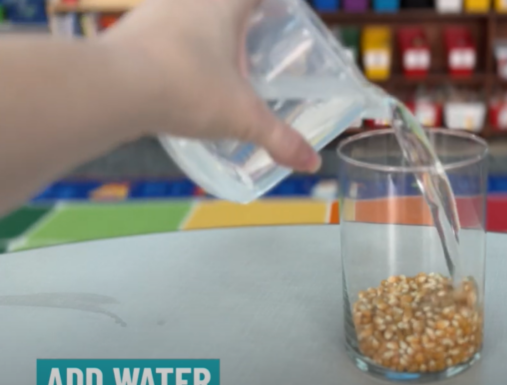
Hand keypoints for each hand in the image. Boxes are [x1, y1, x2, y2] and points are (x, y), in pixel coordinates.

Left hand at [101, 0, 320, 172]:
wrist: (110, 88)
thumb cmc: (187, 88)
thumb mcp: (242, 118)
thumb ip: (279, 138)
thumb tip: (312, 163)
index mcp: (222, 4)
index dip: (270, 3)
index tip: (277, 13)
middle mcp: (186, 0)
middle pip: (219, 2)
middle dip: (234, 19)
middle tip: (250, 44)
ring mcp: (152, 12)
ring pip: (184, 14)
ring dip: (199, 32)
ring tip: (213, 65)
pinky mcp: (125, 33)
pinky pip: (156, 35)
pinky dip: (169, 51)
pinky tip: (175, 79)